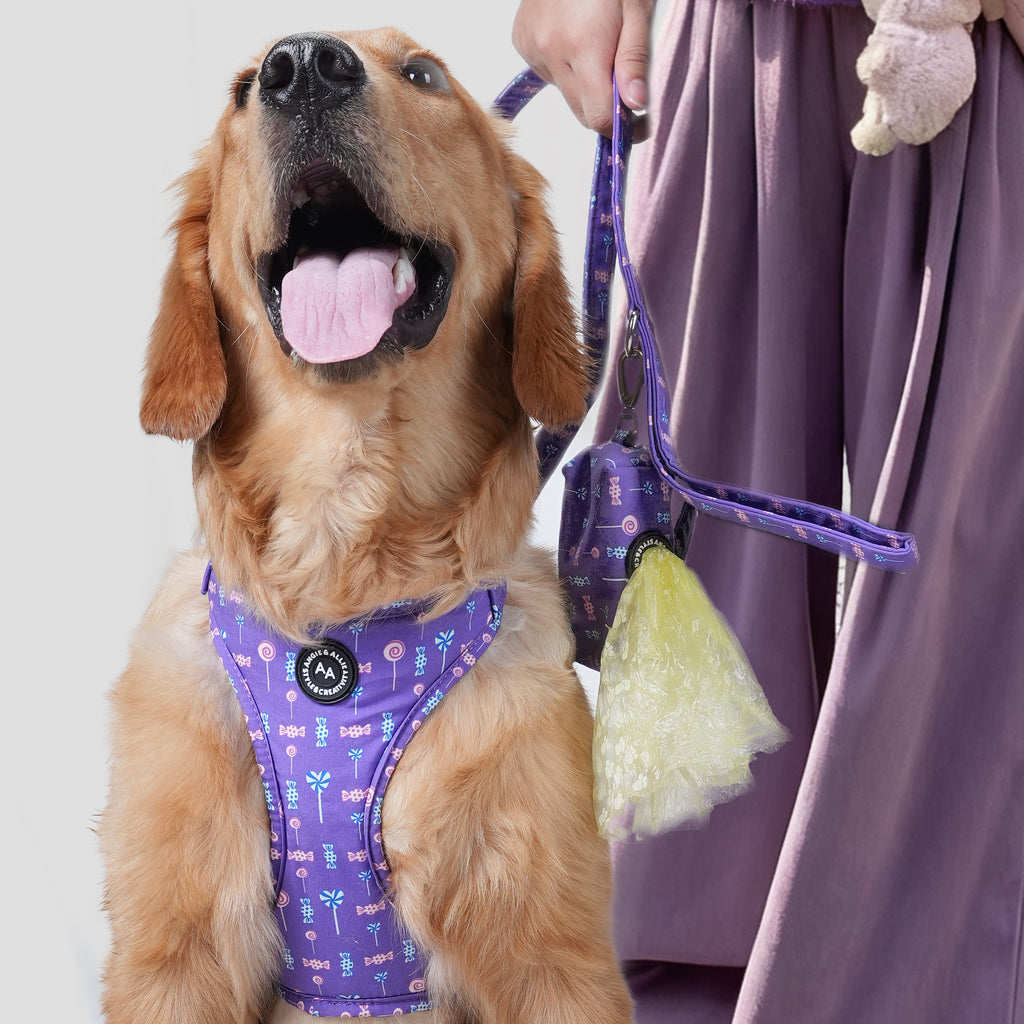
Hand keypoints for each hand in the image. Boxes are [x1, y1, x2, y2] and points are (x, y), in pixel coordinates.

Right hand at [512, 0, 654, 134]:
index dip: (620, 128)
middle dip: (605, 107)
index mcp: (583, 45)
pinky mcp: (521, 41)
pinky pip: (549, 74)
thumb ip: (634, 61)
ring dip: (585, 86)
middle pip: (581, 111)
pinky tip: (575, 40)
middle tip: (627, 91)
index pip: (597, 116)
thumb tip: (635, 105)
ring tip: (598, 48)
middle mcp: (551, 50)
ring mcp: (532, 47)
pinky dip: (566, 67)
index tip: (638, 124)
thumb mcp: (637, 9)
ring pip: (565, 93)